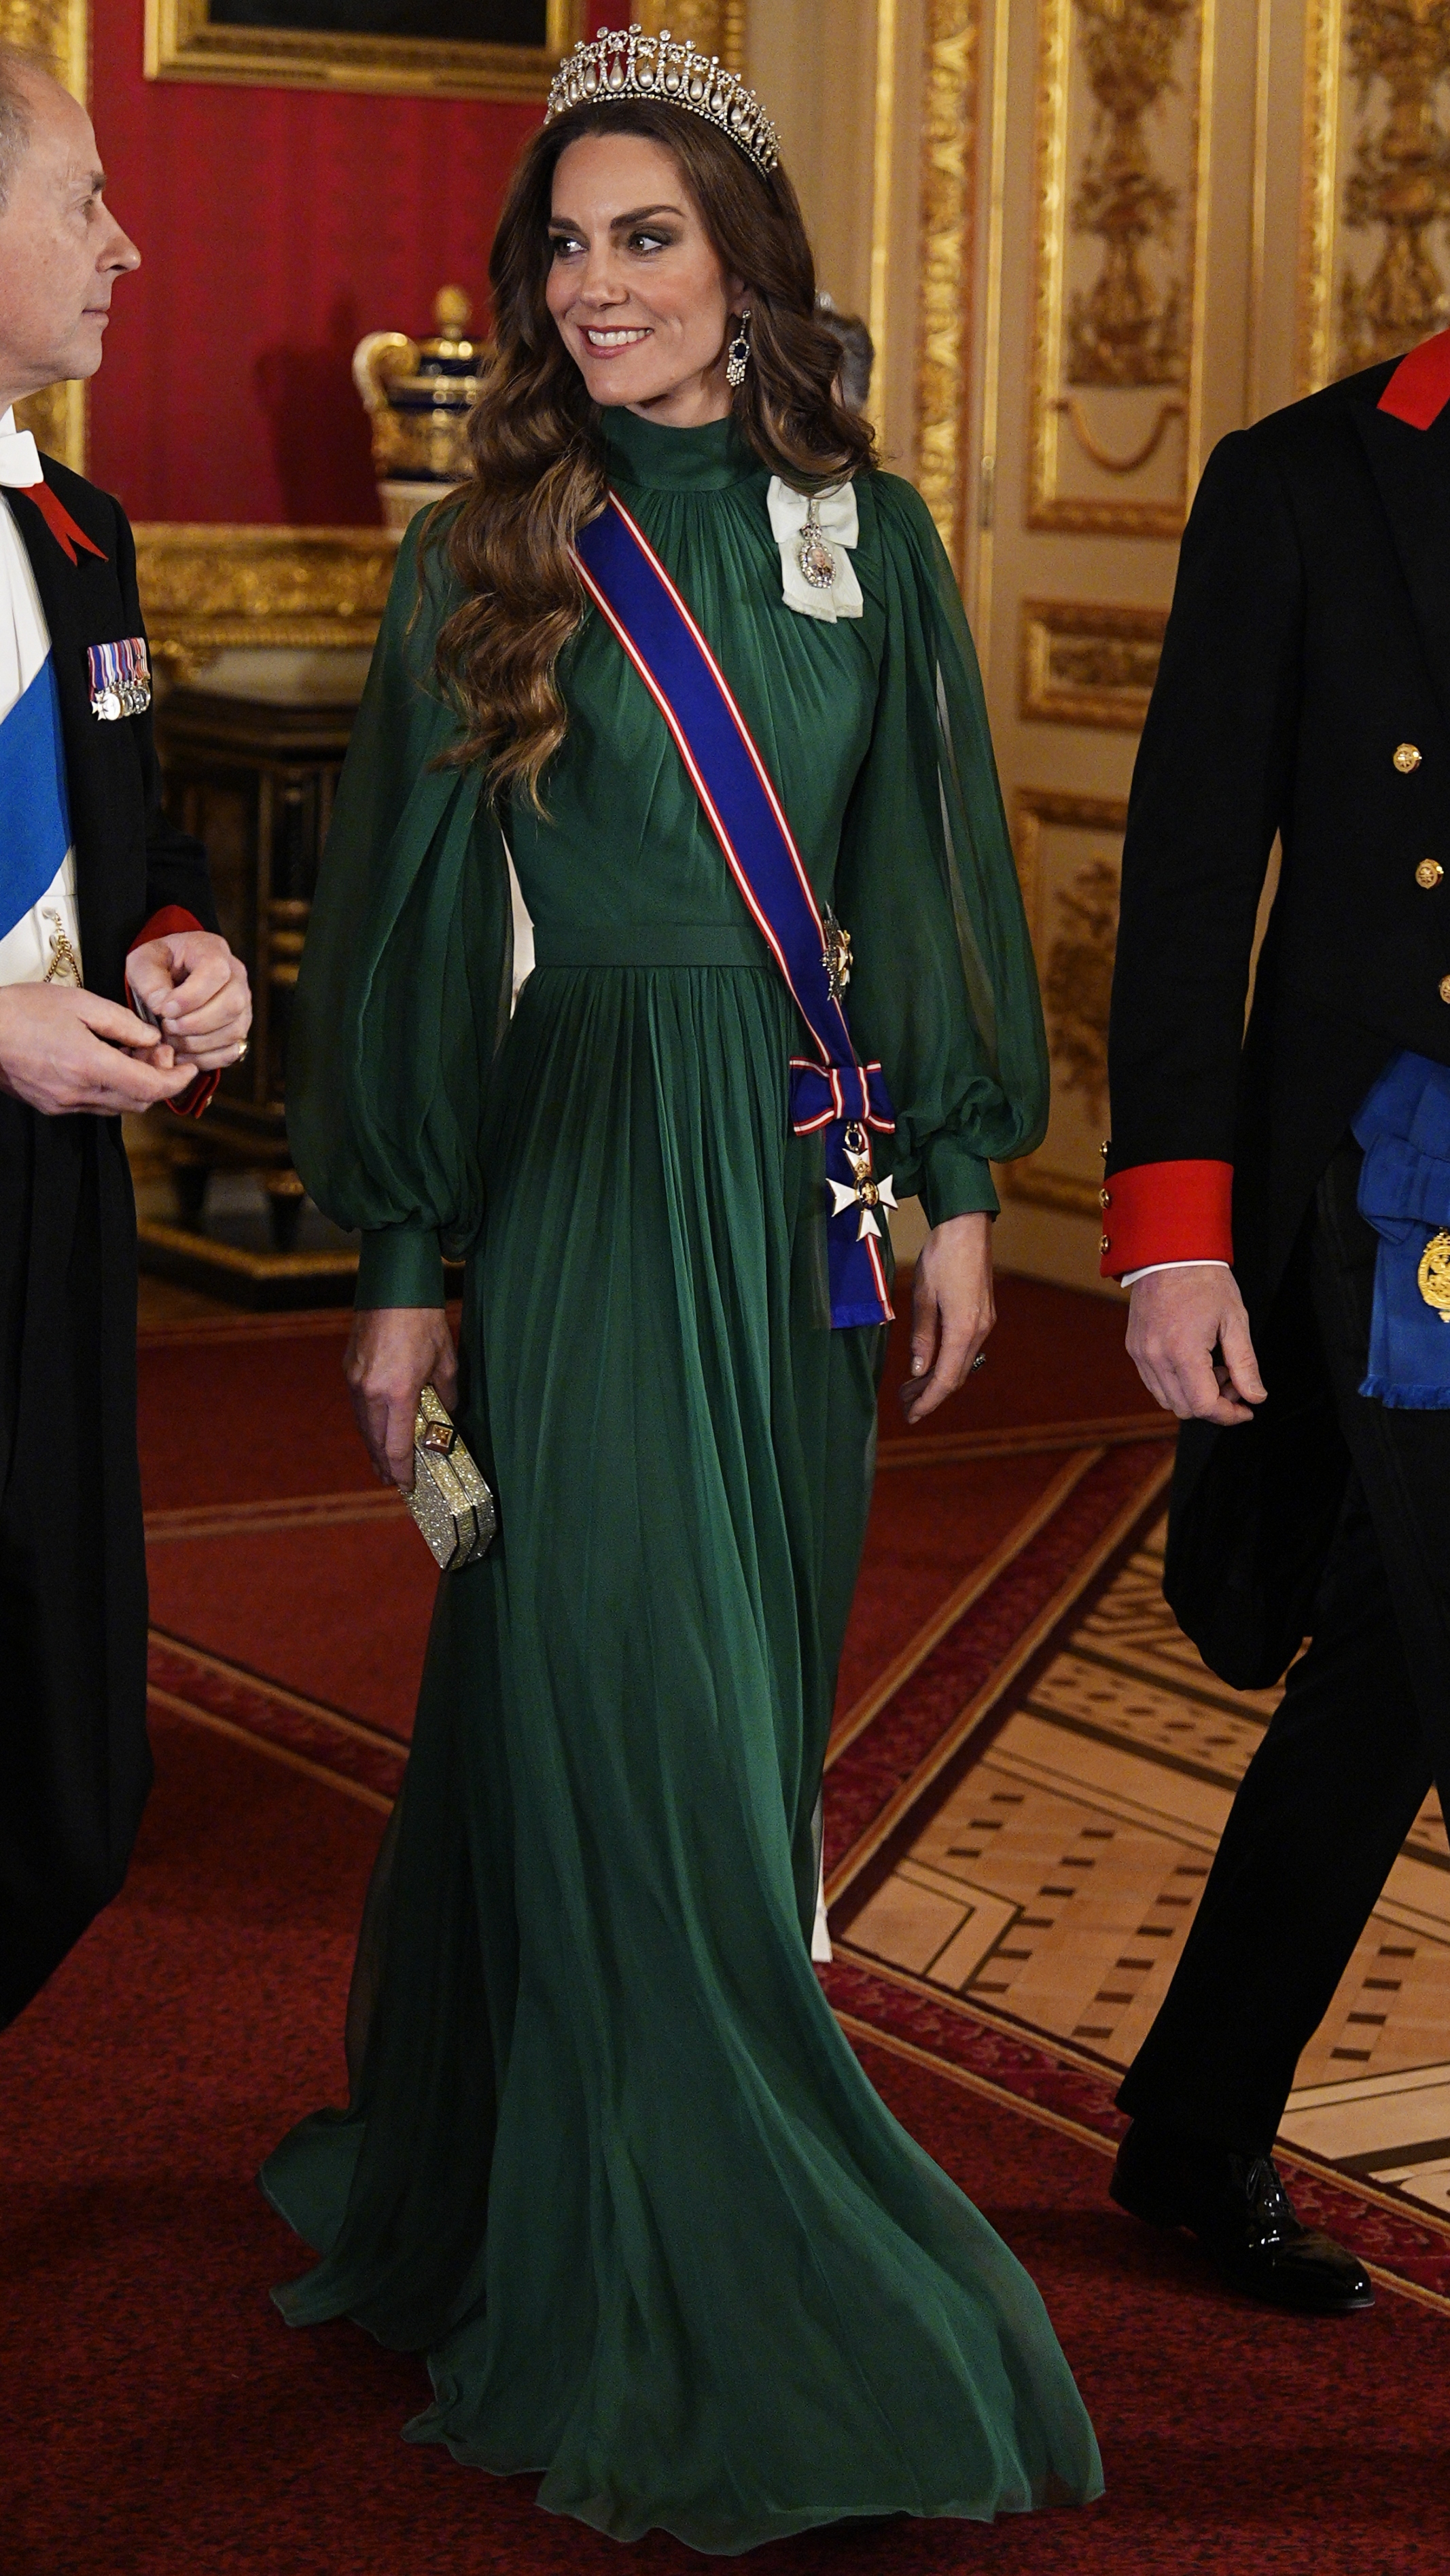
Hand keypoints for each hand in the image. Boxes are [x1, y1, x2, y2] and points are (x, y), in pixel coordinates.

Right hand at [0, 982, 198, 1115]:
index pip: (151, 1088)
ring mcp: (64, 1104)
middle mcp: (80, 1093)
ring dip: (135, 1085)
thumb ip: (123, 1022)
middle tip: (156, 1050)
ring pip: (118, 1106)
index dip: (177, 1080)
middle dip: (158, 1080)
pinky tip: (105, 1062)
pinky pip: (95, 1104)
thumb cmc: (23, 1010)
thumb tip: (152, 1037)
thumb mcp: (80, 1002)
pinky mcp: (52, 1106)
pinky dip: (111, 1088)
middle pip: (139, 1102)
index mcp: (90, 1066)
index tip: (188, 1066)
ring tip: (129, 1051)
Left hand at [127, 930, 251, 1069]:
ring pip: (234, 1031)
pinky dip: (206, 1058)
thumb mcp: (143, 963)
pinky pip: (232, 1050)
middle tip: (167, 1027)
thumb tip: (164, 1008)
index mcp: (212, 951)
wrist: (170, 975)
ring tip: (172, 1040)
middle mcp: (237, 976)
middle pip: (232, 1005)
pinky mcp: (239, 1028)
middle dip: (195, 1023)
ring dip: (199, 1043)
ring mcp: (243, 1004)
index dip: (191, 997)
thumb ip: (150, 982)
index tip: (165, 1010)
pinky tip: (183, 1054)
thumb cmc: (158, 966)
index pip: (216, 972)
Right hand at [345, 1306, 458, 1488]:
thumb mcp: (446, 1362)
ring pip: (363, 1425)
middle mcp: (371, 1391)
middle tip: (393, 1481)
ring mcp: (356, 1380)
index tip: (407, 1485)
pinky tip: (375, 1429)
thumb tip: (446, 1416)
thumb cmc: (424, 1322)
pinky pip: (358, 1406)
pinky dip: (367, 1423)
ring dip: (373, 1446)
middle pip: (374, 1442)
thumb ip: (446, 1396)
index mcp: (398, 1393)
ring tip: (382, 1462)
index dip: (402, 1471)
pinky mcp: (349, 1369)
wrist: (394, 1287)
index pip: (396, 1447)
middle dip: (384, 1465)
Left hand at [900, 1210, 994, 1423]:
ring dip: (937, 1378)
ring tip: (911, 1387)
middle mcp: (979, 1331)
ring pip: (961, 1363)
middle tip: (904, 1405)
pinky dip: (946, 1361)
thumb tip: (918, 1369)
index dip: (928, 1401)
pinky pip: (965, 1349)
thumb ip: (922, 1337)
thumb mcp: (922, 1297)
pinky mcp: (983, 1313)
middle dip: (929, 1394)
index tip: (911, 1416)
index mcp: (963, 1330)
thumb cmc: (941, 1257)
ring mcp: (984, 1323)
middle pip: (955, 1376)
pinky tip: (929, 1361)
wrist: (966, 1227)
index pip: (945, 1379)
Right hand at [1126, 1264, 1266, 1426]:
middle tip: (1234, 1383)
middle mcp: (1156, 1358)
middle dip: (1214, 1405)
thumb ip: (1245, 1364)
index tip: (1247, 1410)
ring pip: (1168, 1400)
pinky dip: (1177, 1385)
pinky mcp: (1134, 1349)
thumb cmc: (1204, 1280)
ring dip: (1194, 1397)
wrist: (1169, 1252)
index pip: (1204, 1405)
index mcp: (1183, 1351)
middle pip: (1185, 1409)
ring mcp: (1141, 1354)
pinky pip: (1154, 1383)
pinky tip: (1194, 1363)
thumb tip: (1255, 1397)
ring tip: (1215, 1370)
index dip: (1229, 1415)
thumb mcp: (1235, 1320)